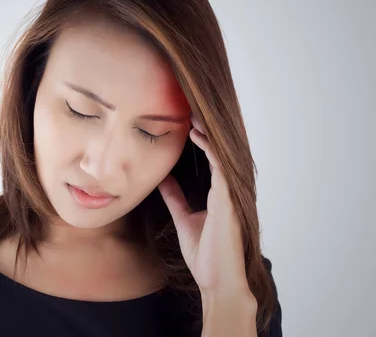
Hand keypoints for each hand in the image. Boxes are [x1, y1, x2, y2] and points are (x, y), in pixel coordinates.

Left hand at [157, 114, 249, 296]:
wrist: (216, 280)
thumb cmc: (205, 253)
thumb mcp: (184, 218)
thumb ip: (176, 198)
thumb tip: (162, 180)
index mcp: (219, 194)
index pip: (211, 160)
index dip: (201, 140)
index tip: (186, 124)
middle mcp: (227, 191)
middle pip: (219, 153)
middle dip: (206, 131)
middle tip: (189, 111)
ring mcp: (230, 194)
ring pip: (221, 154)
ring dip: (207, 133)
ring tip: (192, 115)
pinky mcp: (228, 199)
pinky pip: (221, 166)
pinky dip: (210, 148)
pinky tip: (197, 134)